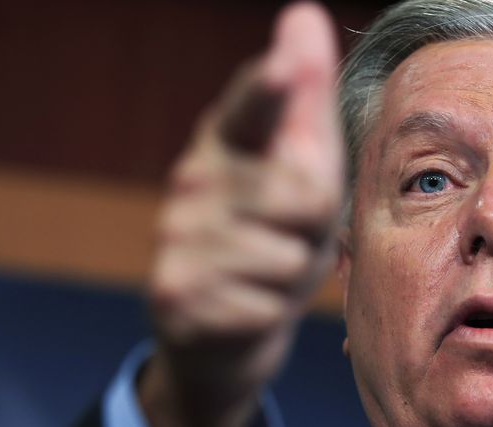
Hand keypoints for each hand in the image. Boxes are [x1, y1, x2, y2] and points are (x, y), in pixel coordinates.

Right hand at [138, 2, 341, 426]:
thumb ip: (305, 100)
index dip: (268, 89)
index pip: (252, 110)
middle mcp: (193, 178)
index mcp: (229, 138)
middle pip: (309, 197)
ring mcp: (178, 237)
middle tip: (288, 239)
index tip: (284, 66)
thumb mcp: (299, 170)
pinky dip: (270, 315)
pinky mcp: (176, 294)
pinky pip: (267, 307)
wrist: (223, 329)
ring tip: (265, 275)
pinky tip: (243, 308)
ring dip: (292, 278)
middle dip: (315, 230)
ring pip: (290, 258)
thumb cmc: (274, 234)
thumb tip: (304, 12)